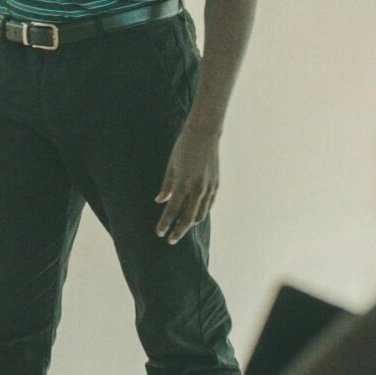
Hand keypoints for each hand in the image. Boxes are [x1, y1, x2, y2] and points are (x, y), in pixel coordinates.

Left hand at [155, 121, 219, 243]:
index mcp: (183, 183)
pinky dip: (200, 213)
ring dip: (190, 223)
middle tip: (171, 240)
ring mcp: (208, 188)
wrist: (204, 134)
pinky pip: (208, 205)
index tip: (159, 233)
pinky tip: (194, 216)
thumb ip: (166, 185)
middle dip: (178, 231)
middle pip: (187, 218)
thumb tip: (160, 201)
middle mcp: (197, 188)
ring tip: (181, 228)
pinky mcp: (216, 185)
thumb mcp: (171, 165)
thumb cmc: (183, 147)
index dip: (165, 224)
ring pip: (200, 214)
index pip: (172, 210)